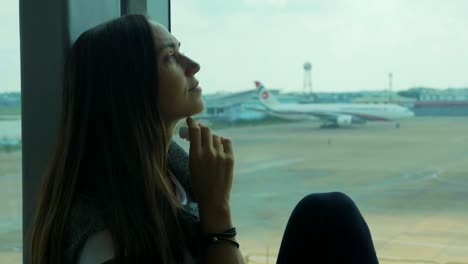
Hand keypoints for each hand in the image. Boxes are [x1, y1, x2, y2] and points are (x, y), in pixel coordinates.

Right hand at [185, 117, 234, 232]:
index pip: (194, 131)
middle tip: (199, 128)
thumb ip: (194, 151)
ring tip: (208, 141)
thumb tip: (195, 137)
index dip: (192, 123)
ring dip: (211, 136)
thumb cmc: (199, 184)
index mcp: (195, 155)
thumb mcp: (191, 166)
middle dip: (202, 127)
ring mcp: (220, 155)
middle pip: (206, 130)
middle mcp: (208, 153)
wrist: (214, 199)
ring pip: (216, 137)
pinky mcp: (230, 159)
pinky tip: (220, 143)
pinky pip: (226, 142)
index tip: (190, 120)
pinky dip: (222, 140)